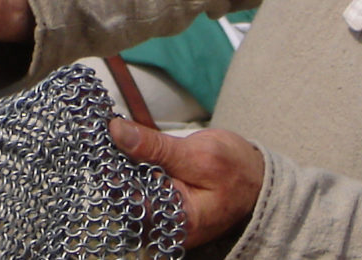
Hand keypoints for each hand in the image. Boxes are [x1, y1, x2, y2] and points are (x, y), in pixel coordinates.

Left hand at [109, 118, 263, 248]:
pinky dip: (131, 169)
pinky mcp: (159, 210)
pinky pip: (135, 190)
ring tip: (121, 138)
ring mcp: (159, 222)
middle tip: (109, 132)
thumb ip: (156, 147)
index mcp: (175, 222)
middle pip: (122, 198)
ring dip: (121, 165)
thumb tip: (118, 131)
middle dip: (114, 164)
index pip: (126, 199)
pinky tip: (131, 150)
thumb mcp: (199, 153)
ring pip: (126, 193)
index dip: (111, 168)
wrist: (257, 182)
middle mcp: (163, 229)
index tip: (103, 138)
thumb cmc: (236, 170)